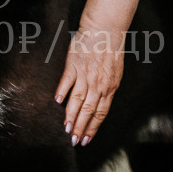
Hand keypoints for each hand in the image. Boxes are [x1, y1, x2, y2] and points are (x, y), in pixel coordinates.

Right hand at [55, 0, 138, 143]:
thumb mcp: (114, 73)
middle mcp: (98, 85)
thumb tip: (99, 104)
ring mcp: (85, 75)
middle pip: (88, 111)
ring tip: (65, 129)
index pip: (100, 113)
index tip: (86, 140)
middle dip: (80, 128)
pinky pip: (67, 82)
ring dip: (71, 116)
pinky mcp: (74, 65)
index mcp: (109, 88)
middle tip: (73, 141)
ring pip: (77, 101)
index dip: (93, 128)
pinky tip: (57, 102)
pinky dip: (62, 92)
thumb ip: (106, 89)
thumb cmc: (110, 50)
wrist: (104, 30)